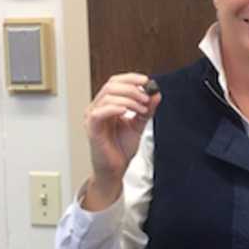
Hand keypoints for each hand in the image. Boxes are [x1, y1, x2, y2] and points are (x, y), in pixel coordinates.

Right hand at [83, 72, 160, 209]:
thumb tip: (156, 94)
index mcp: (107, 105)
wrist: (116, 169)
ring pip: (108, 96)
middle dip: (132, 89)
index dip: (131, 78)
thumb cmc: (121, 148)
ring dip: (129, 99)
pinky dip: (115, 108)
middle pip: (112, 86)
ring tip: (142, 108)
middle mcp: (98, 108)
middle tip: (146, 98)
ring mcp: (93, 117)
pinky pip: (100, 112)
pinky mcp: (92, 128)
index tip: (147, 82)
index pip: (115, 82)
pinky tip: (127, 112)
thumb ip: (147, 110)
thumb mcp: (139, 125)